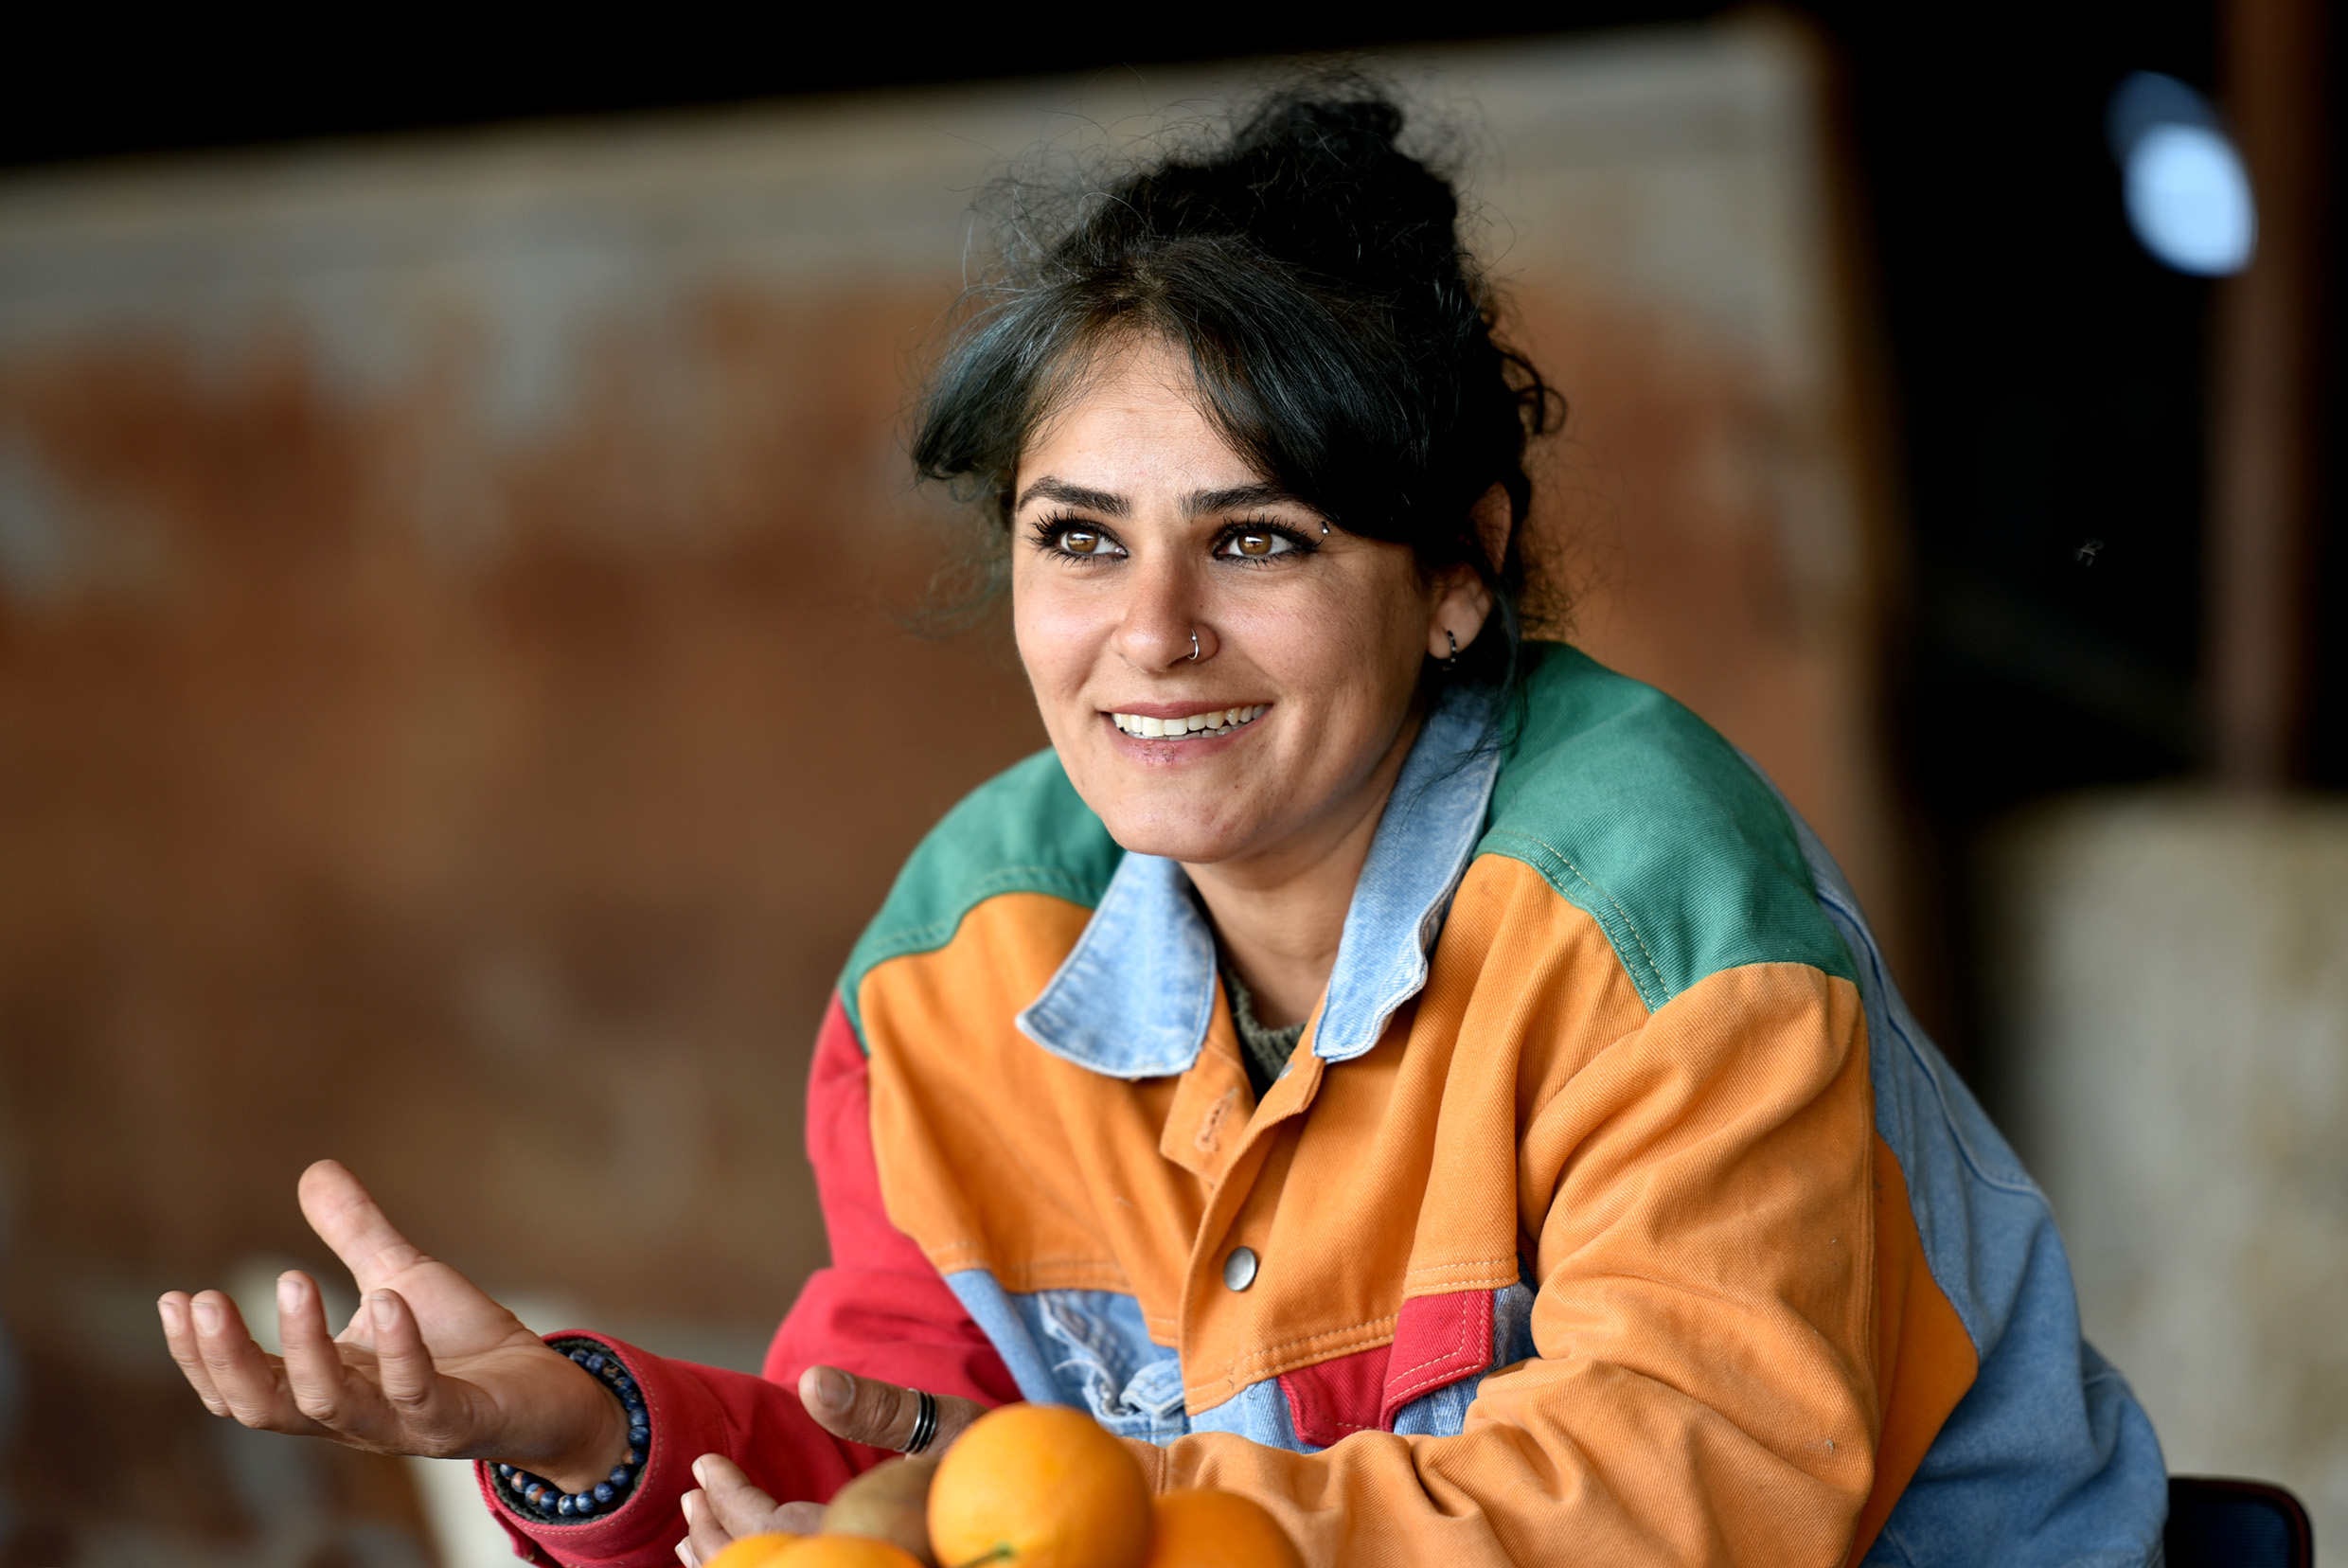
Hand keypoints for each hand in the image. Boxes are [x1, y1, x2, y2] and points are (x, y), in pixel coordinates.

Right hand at [157, 1159, 626, 1491]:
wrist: (546, 1391)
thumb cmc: (464, 1344)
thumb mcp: (401, 1278)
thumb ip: (356, 1235)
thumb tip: (313, 1170)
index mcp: (327, 1384)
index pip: (244, 1387)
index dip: (202, 1355)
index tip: (174, 1299)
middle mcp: (353, 1414)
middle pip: (265, 1406)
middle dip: (226, 1359)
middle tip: (200, 1301)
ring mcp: (403, 1423)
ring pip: (330, 1405)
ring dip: (304, 1346)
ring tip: (293, 1279)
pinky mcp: (456, 1421)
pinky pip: (417, 1394)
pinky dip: (400, 1350)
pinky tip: (388, 1301)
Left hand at [675, 1366, 984, 1565]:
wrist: (1058, 1507)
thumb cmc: (1006, 1457)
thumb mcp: (949, 1423)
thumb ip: (881, 1408)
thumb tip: (810, 1384)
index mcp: (882, 1540)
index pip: (781, 1534)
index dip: (734, 1502)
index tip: (702, 1464)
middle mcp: (875, 1564)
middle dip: (722, 1538)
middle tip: (689, 1497)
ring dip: (735, 1561)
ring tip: (698, 1532)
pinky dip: (766, 1566)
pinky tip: (747, 1554)